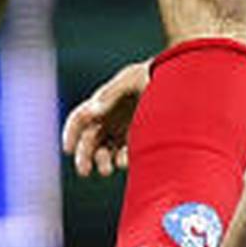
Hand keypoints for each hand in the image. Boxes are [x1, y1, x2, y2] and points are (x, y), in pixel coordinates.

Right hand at [61, 60, 149, 177]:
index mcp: (101, 102)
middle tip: (85, 172)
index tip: (68, 150)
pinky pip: (123, 154)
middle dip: (84, 157)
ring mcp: (121, 129)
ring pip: (104, 151)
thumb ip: (110, 96)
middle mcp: (108, 118)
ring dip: (101, 162)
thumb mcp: (131, 81)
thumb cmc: (150, 74)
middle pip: (89, 141)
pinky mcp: (136, 138)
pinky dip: (122, 160)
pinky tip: (125, 161)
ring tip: (107, 170)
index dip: (70, 134)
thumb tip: (92, 111)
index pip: (78, 119)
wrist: (177, 78)